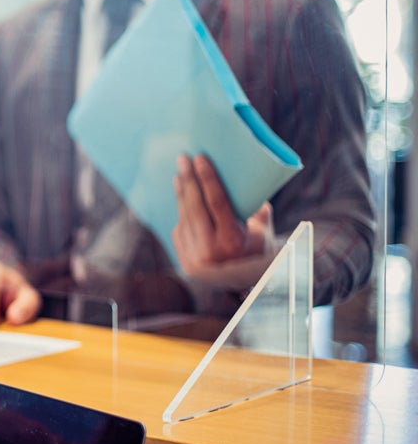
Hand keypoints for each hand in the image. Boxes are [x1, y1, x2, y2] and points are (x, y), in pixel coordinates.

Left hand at [172, 154, 273, 275]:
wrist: (245, 285)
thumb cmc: (258, 250)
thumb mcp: (263, 230)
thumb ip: (257, 209)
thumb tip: (246, 180)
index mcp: (233, 240)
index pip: (217, 203)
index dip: (208, 179)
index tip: (200, 158)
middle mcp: (210, 250)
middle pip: (195, 207)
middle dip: (189, 181)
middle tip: (183, 159)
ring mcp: (194, 257)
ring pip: (184, 217)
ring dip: (181, 194)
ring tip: (180, 174)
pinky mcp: (183, 260)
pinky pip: (180, 229)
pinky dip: (182, 213)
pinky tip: (182, 196)